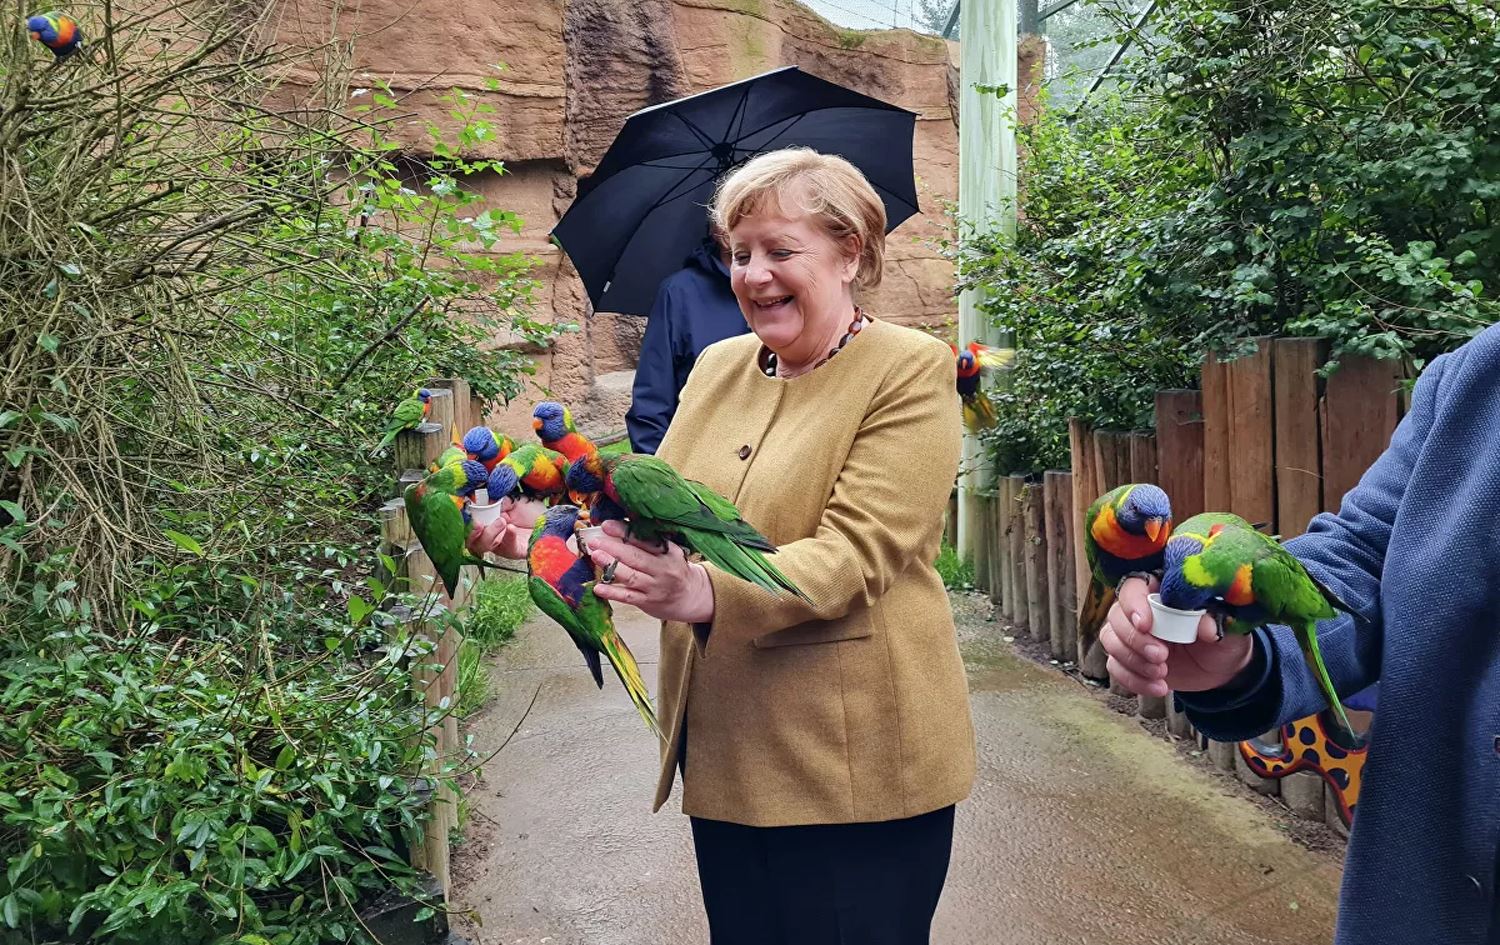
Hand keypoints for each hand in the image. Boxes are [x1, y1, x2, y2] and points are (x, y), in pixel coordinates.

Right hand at [465, 498, 544, 560]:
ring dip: (490, 533)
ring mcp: (503, 546)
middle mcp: (491, 537)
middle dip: (472, 533)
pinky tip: (511, 528)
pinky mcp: (517, 552)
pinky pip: (508, 548)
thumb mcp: (514, 501)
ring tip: (502, 521)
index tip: (467, 512)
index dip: (465, 521)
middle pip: (472, 541)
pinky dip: (509, 536)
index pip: (468, 526)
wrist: (552, 520)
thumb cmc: (532, 511)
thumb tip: (483, 497)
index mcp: (487, 523)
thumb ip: (499, 500)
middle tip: (480, 523)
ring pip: (485, 546)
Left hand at [586, 520, 714, 623]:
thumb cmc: (674, 570)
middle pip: (636, 557)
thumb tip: (620, 528)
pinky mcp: (647, 602)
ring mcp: (655, 587)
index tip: (607, 525)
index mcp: (668, 552)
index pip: (645, 540)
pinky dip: (613, 593)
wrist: (691, 597)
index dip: (624, 532)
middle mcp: (663, 569)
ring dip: (611, 566)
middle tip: (594, 541)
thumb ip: (651, 543)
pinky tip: (599, 588)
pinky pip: (628, 597)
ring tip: (596, 556)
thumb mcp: (670, 553)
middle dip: (613, 548)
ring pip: (631, 576)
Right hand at [1099, 576, 1254, 697]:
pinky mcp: (1128, 659)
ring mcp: (1130, 635)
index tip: (1146, 626)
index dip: (1133, 605)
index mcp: (1160, 592)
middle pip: (1116, 616)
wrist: (1219, 669)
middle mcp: (1140, 610)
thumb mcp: (1226, 628)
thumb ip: (1216, 622)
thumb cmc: (1222, 639)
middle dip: (1135, 641)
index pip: (1134, 587)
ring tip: (1162, 674)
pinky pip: (1115, 667)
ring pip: (1110, 641)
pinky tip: (1158, 687)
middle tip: (1161, 656)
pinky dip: (1133, 680)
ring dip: (1133, 661)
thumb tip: (1207, 628)